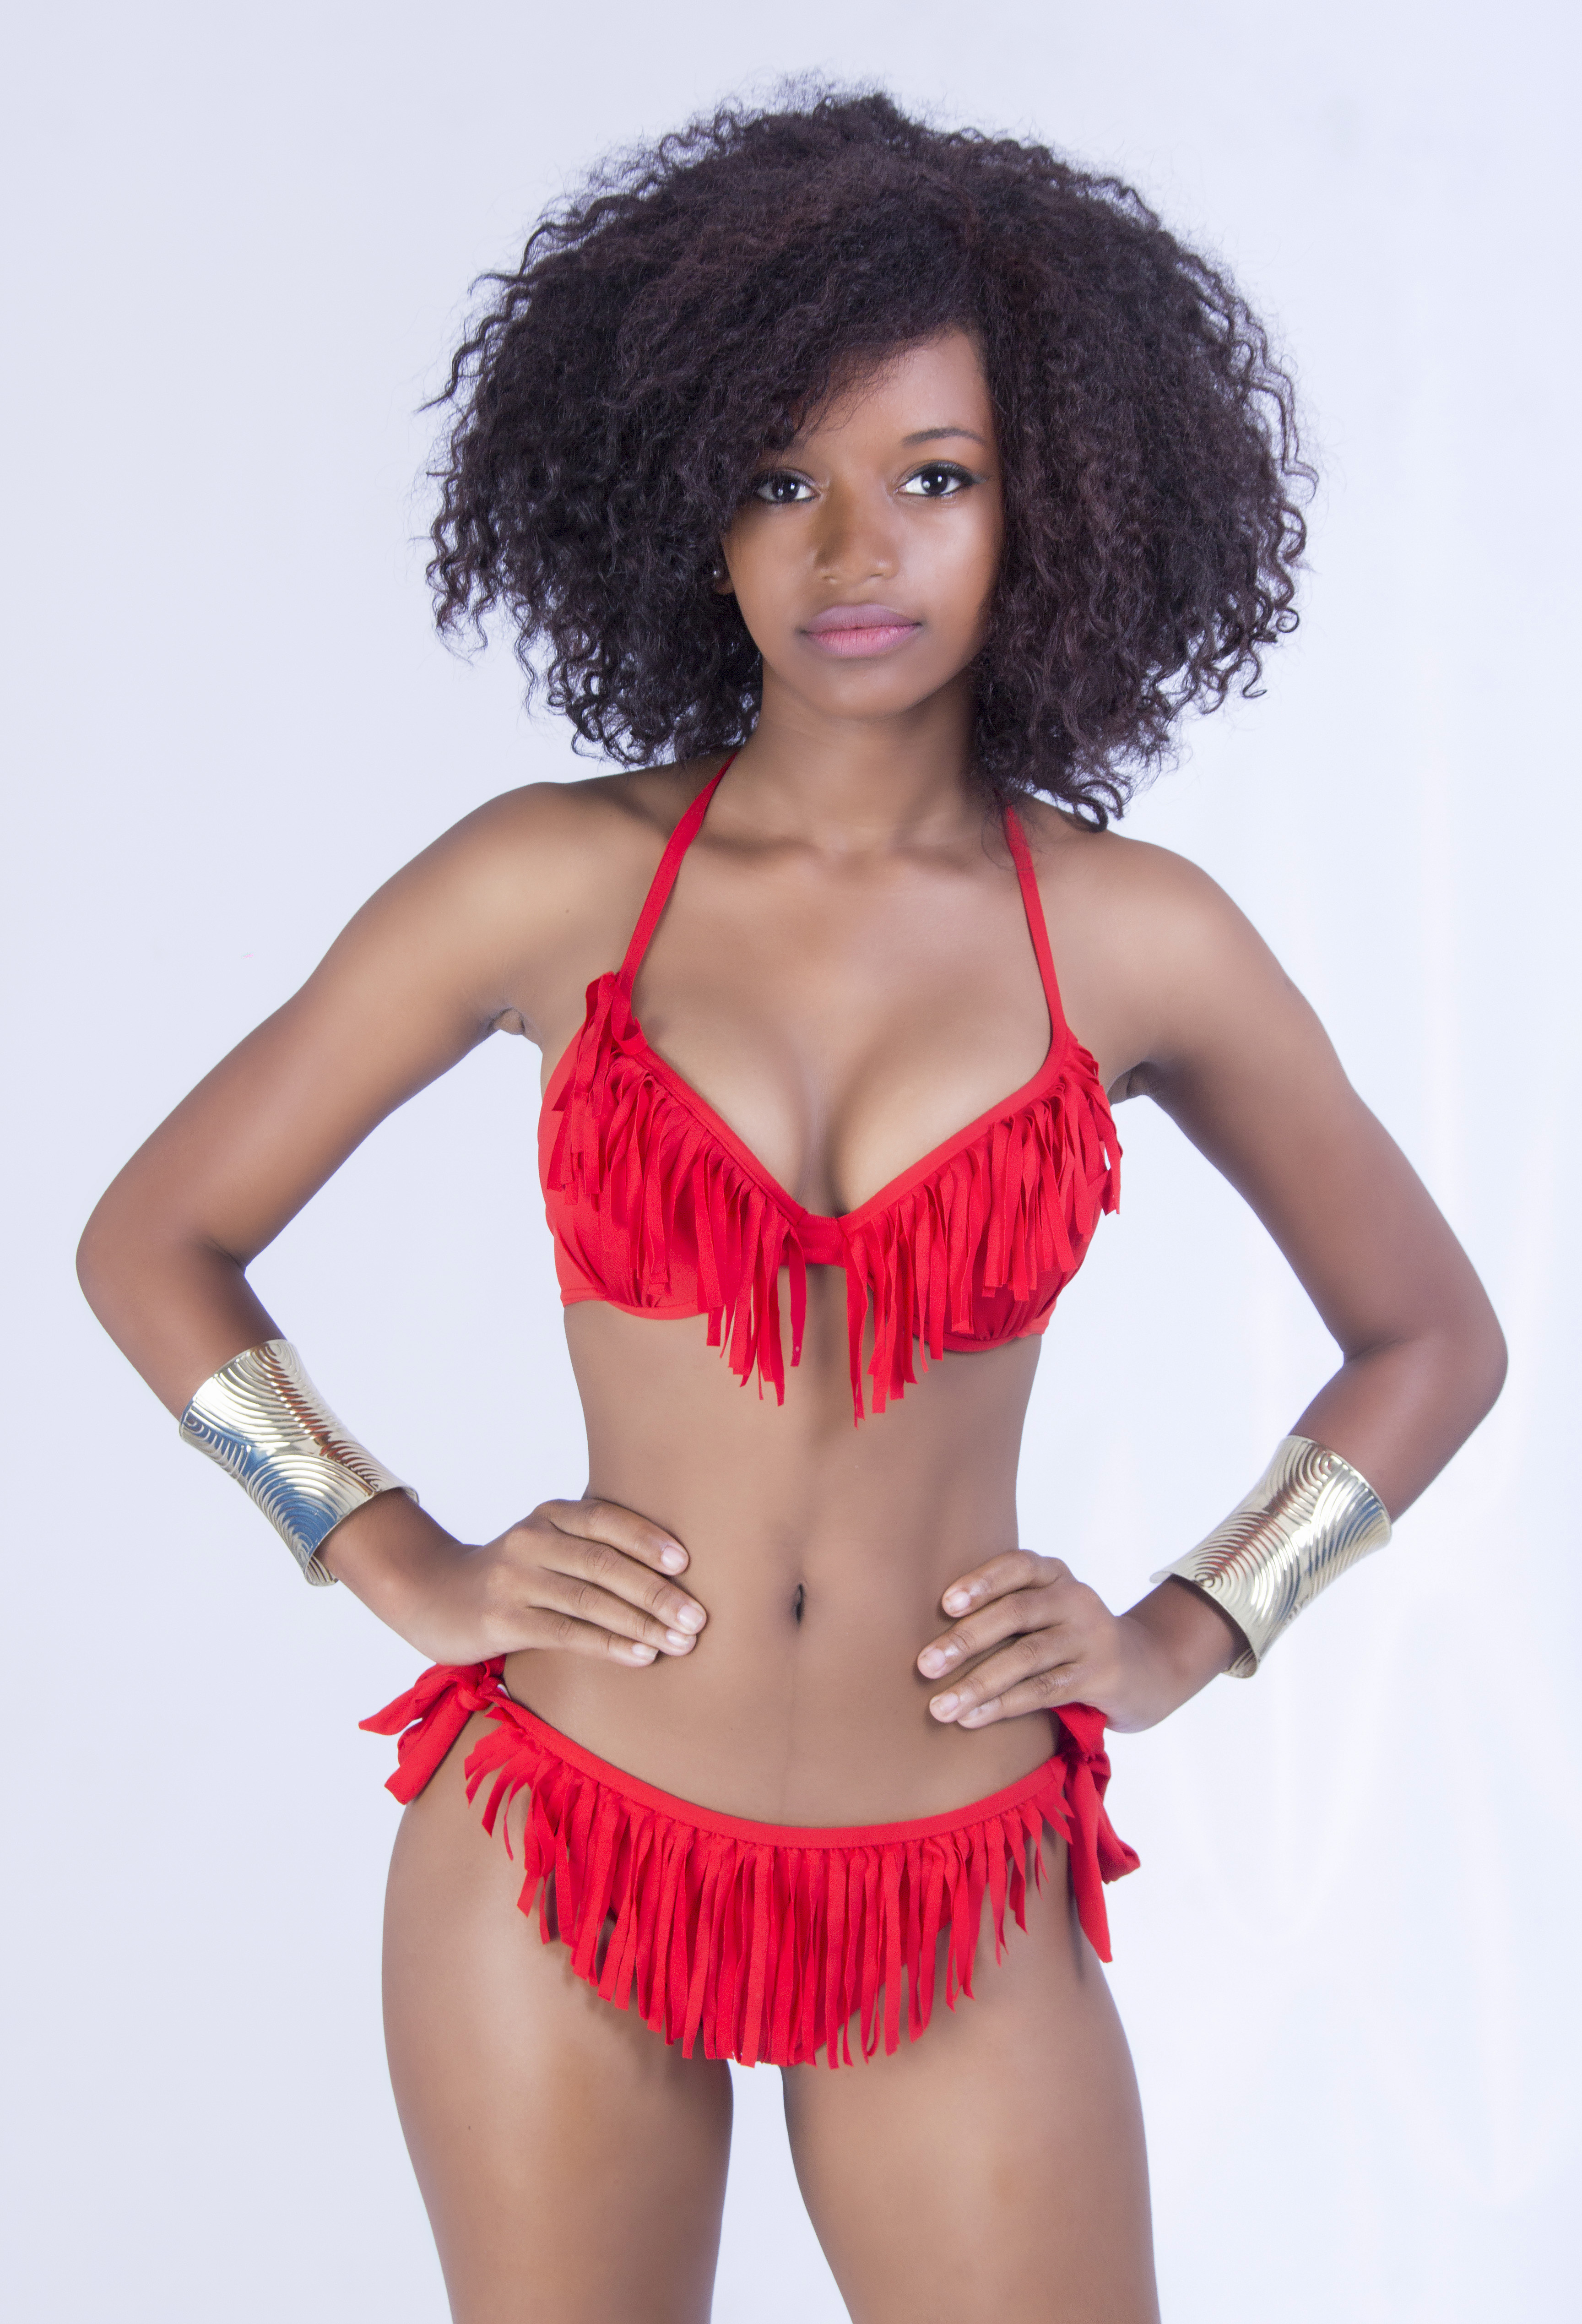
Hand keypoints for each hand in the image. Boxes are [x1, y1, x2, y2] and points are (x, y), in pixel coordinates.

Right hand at [324, 1489, 708, 1669]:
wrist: (432, 1595)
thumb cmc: (512, 1574)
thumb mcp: (546, 1544)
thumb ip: (592, 1547)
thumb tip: (674, 1570)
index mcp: (550, 1515)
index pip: (607, 1519)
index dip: (648, 1539)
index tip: (688, 1563)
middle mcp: (532, 1540)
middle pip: (605, 1564)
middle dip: (657, 1592)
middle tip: (698, 1618)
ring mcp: (514, 1580)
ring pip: (590, 1601)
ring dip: (641, 1624)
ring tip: (681, 1643)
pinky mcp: (501, 1619)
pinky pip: (566, 1633)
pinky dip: (609, 1646)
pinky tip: (641, 1657)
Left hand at [916, 1553, 1238, 1732]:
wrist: (1147, 1667)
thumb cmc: (1071, 1638)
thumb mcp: (1046, 1611)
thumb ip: (1005, 1610)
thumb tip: (930, 1636)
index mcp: (1055, 1574)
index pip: (1017, 1566)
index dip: (981, 1582)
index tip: (946, 1604)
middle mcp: (1075, 1599)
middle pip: (1016, 1613)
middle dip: (966, 1640)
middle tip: (924, 1665)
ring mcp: (1091, 1637)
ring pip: (1027, 1658)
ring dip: (978, 1683)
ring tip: (940, 1707)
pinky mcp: (1102, 1676)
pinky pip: (1045, 1690)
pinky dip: (1004, 1705)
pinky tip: (973, 1718)